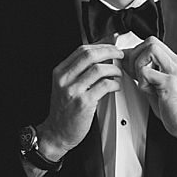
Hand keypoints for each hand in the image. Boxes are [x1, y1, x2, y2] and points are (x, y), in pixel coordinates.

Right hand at [38, 43, 123, 160]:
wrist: (56, 132)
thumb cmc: (64, 110)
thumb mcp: (64, 86)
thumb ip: (78, 72)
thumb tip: (100, 56)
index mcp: (60, 72)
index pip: (82, 50)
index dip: (100, 45)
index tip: (111, 45)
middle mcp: (65, 79)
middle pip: (90, 55)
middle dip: (109, 51)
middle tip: (120, 54)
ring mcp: (74, 91)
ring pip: (99, 69)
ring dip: (114, 69)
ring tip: (118, 73)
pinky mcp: (84, 103)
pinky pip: (104, 86)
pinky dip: (114, 83)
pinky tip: (116, 86)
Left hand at [123, 37, 176, 147]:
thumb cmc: (172, 108)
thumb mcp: (154, 85)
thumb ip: (142, 70)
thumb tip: (125, 59)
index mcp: (173, 63)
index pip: (152, 43)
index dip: (137, 52)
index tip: (131, 66)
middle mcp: (176, 64)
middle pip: (151, 41)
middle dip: (136, 55)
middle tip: (134, 72)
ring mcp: (175, 71)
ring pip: (150, 50)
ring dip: (139, 65)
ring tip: (143, 81)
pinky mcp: (170, 82)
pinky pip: (147, 72)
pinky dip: (142, 81)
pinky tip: (148, 91)